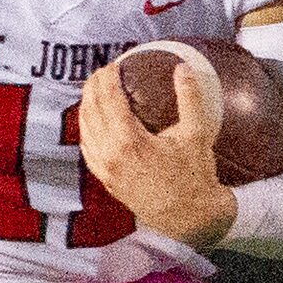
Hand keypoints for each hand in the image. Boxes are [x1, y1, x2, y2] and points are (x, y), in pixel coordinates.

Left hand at [74, 56, 237, 246]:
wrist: (189, 218)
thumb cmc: (194, 177)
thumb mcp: (197, 134)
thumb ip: (189, 97)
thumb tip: (183, 67)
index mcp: (129, 141)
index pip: (108, 99)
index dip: (107, 77)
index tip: (113, 64)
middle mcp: (110, 155)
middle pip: (91, 110)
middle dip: (93, 86)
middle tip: (102, 73)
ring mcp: (105, 170)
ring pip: (85, 129)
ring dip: (87, 105)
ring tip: (95, 91)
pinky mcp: (106, 180)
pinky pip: (88, 149)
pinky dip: (87, 129)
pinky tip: (93, 122)